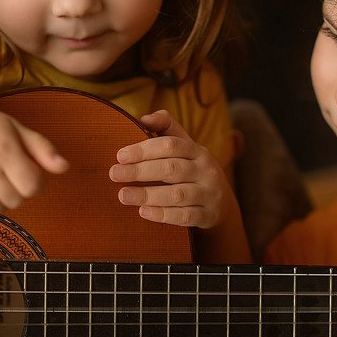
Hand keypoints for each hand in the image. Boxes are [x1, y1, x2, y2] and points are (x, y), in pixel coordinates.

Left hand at [109, 110, 234, 228]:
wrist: (221, 203)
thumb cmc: (192, 170)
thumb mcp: (185, 147)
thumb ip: (165, 128)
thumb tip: (144, 119)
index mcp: (197, 151)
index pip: (171, 145)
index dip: (144, 149)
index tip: (120, 156)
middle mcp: (206, 170)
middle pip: (172, 169)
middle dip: (141, 171)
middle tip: (114, 174)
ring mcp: (208, 194)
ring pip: (177, 194)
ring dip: (148, 194)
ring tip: (123, 195)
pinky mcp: (207, 216)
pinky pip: (184, 216)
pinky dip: (163, 214)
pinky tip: (143, 212)